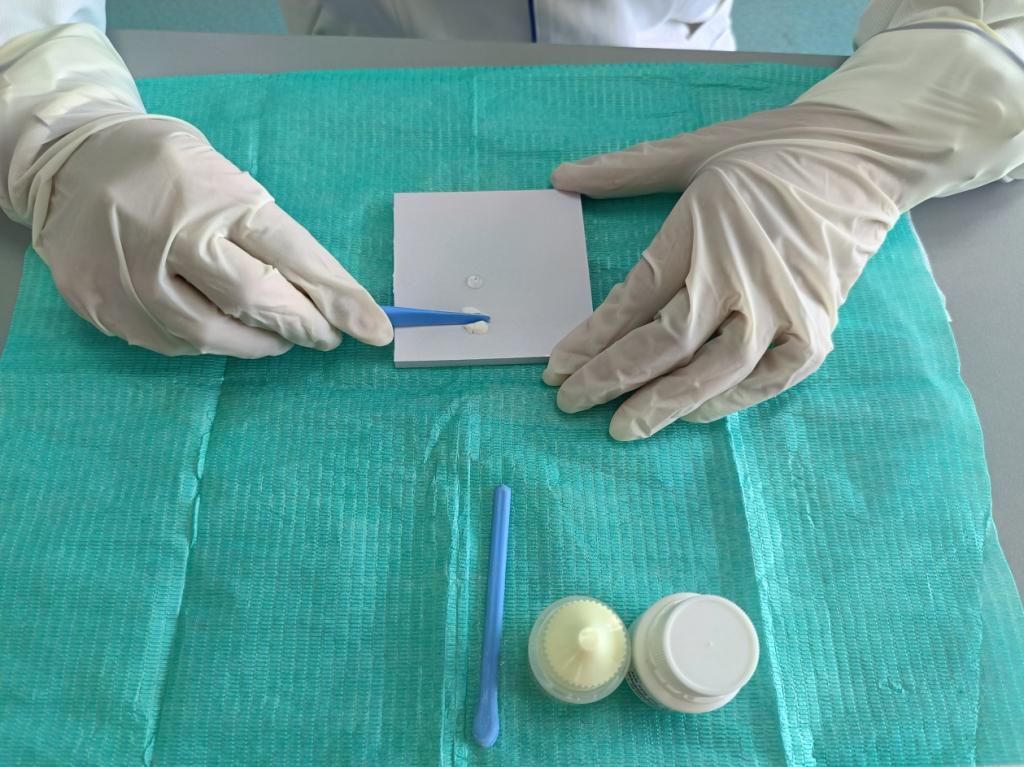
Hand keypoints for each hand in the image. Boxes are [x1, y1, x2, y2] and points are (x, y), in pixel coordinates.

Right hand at [38, 118, 391, 356]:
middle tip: (324, 334)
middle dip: (301, 325)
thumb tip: (320, 293)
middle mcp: (171, 233)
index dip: (339, 297)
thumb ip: (266, 232)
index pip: (292, 254)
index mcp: (213, 193)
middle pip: (256, 300)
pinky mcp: (103, 304)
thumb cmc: (165, 166)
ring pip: (213, 335)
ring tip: (275, 336)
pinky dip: (208, 342)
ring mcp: (131, 273)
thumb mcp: (223, 175)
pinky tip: (218, 326)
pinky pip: (171, 343)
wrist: (68, 158)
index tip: (376, 329)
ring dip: (258, 344)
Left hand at [544, 23, 1023, 439]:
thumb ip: (627, 169)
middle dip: (612, 379)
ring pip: (716, 371)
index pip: (634, 299)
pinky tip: (694, 413)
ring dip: (665, 404)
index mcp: (703, 228)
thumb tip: (561, 176)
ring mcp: (784, 305)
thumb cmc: (773, 149)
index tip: (557, 369)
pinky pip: (770, 379)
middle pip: (667, 343)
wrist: (865, 154)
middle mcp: (741, 273)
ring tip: (624, 426)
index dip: (591, 340)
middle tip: (571, 404)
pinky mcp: (819, 325)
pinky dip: (731, 400)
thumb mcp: (696, 147)